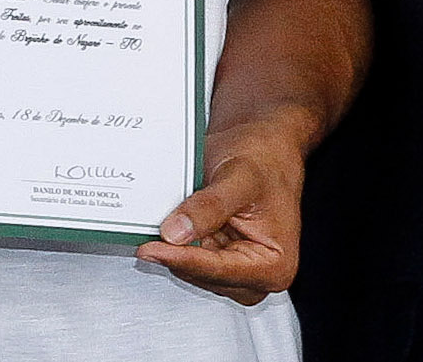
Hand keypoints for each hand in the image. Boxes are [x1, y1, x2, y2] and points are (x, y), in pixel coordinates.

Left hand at [132, 120, 310, 304]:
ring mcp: (239, 268)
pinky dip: (176, 244)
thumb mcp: (239, 177)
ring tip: (159, 223)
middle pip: (205, 276)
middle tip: (147, 234)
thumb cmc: (265, 159)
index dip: (181, 259)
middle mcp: (260, 273)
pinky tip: (167, 225)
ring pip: (194, 271)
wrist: (264, 146)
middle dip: (177, 256)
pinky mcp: (220, 257)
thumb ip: (209, 206)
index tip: (150, 249)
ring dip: (175, 251)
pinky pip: (190, 258)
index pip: (219, 270)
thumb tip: (175, 232)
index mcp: (276, 263)